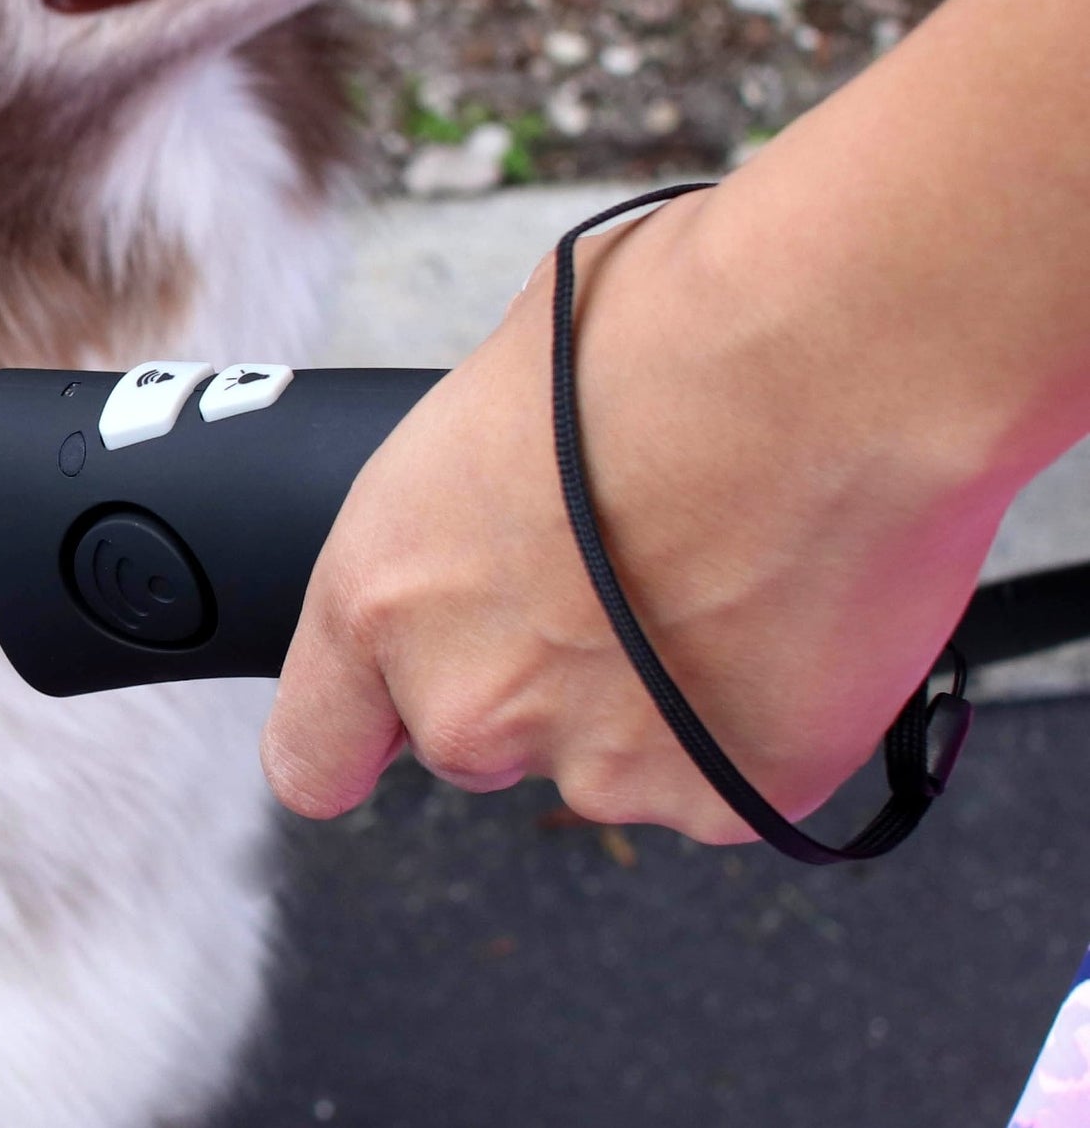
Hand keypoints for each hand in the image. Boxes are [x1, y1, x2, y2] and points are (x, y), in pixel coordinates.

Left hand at [260, 190, 1009, 842]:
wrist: (820, 363)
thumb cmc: (656, 336)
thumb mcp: (489, 393)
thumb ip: (463, 501)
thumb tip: (500, 502)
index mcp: (383, 592)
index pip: (313, 747)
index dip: (355, 731)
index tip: (381, 719)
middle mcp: (471, 700)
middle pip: (477, 731)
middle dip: (532, 672)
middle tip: (615, 570)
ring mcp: (603, 763)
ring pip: (606, 758)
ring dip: (648, 697)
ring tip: (717, 570)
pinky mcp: (731, 796)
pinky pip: (724, 778)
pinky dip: (750, 722)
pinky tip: (777, 615)